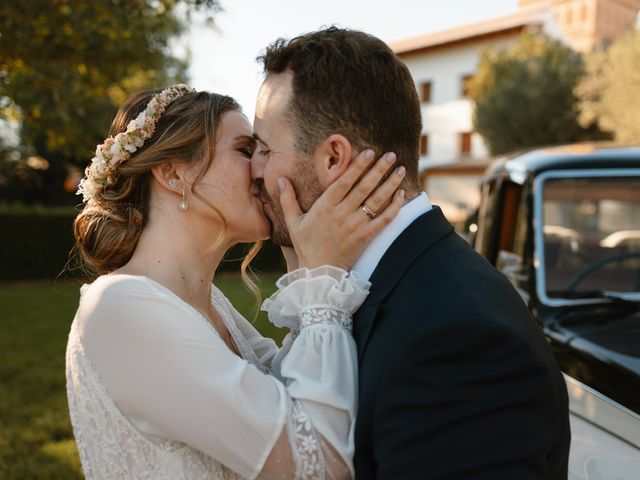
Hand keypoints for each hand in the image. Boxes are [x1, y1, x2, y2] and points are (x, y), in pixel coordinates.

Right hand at [277, 149, 405, 269]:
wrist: (319, 271)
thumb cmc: (306, 245)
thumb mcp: (293, 222)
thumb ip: (288, 199)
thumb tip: (281, 179)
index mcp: (325, 207)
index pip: (345, 181)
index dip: (358, 166)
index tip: (370, 152)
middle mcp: (342, 214)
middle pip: (364, 187)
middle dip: (379, 169)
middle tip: (392, 155)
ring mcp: (355, 226)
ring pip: (376, 201)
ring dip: (390, 184)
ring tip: (401, 169)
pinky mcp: (365, 237)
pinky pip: (383, 220)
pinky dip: (394, 207)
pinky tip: (402, 194)